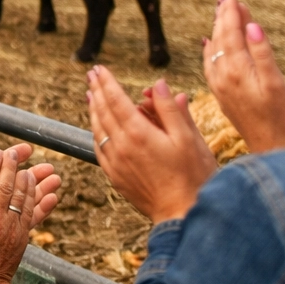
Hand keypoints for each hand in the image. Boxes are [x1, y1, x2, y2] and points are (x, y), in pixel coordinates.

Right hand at [0, 147, 38, 283]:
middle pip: (5, 186)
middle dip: (10, 166)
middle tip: (12, 152)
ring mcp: (10, 227)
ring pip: (20, 196)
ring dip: (24, 178)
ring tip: (24, 165)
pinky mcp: (22, 235)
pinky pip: (30, 210)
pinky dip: (33, 196)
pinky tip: (33, 185)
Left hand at [87, 65, 216, 223]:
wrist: (183, 215)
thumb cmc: (193, 176)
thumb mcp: (189, 138)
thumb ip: (170, 109)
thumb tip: (158, 84)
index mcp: (139, 133)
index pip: (115, 99)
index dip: (106, 82)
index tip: (99, 68)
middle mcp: (122, 146)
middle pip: (103, 111)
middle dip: (96, 90)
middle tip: (91, 74)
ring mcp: (115, 162)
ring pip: (98, 129)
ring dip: (93, 109)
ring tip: (91, 95)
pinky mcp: (115, 176)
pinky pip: (99, 147)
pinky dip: (96, 131)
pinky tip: (98, 126)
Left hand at [203, 0, 284, 152]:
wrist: (273, 149)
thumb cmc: (282, 118)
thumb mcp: (277, 85)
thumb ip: (262, 54)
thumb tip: (251, 25)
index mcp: (236, 70)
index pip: (231, 32)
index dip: (232, 12)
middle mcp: (222, 76)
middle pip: (220, 37)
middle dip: (223, 15)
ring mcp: (220, 86)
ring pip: (214, 49)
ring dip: (218, 29)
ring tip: (222, 11)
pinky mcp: (222, 95)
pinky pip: (210, 65)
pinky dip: (211, 49)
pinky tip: (210, 43)